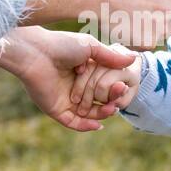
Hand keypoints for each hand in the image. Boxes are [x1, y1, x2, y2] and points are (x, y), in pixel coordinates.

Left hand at [0, 27, 138, 130]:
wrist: (36, 52)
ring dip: (101, 114)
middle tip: (119, 101)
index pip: (102, 87)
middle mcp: (74, 87)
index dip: (113, 89)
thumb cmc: (61, 45)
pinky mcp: (56, 109)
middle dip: (110, 103)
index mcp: (82, 73)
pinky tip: (98, 124)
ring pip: (87, 113)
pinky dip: (86, 125)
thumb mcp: (91, 47)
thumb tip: (134, 59)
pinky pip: (73, 122)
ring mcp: (65, 99)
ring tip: (111, 110)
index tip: (123, 87)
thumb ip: (111, 56)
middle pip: (97, 101)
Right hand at [91, 0, 170, 48]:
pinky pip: (144, 44)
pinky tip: (123, 26)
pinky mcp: (149, 42)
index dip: (156, 1)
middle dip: (154, 17)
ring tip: (127, 16)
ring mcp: (162, 27)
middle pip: (167, 20)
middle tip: (132, 8)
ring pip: (157, 34)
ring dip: (145, 30)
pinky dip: (135, 39)